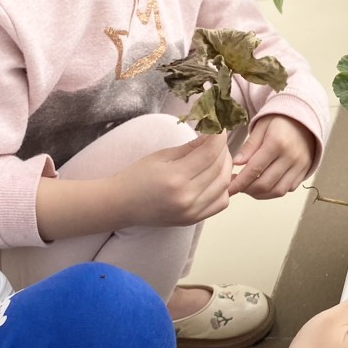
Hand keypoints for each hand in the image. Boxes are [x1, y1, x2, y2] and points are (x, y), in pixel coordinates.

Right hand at [107, 132, 232, 227]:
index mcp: (175, 177)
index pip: (209, 153)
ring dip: (226, 167)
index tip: (221, 126)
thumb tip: (212, 135)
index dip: (219, 137)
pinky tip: (215, 177)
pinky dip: (224, 187)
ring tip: (218, 156)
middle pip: (219, 168)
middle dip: (223, 149)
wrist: (121, 205)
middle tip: (218, 139)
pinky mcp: (193, 220)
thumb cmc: (137, 177)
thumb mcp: (161, 156)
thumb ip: (189, 147)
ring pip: (225, 185)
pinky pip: (221, 202)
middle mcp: (187, 197)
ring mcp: (192, 212)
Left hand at [228, 115, 315, 197]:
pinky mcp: (305, 170)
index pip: (254, 169)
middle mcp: (290, 157)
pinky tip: (266, 185)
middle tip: (238, 186)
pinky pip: (289, 189)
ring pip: (278, 191)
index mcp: (277, 143)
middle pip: (265, 184)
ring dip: (261, 194)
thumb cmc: (279, 120)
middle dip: (247, 190)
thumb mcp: (261, 127)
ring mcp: (300, 165)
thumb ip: (249, 146)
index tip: (229, 189)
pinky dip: (275, 191)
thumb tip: (236, 164)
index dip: (239, 183)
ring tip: (250, 188)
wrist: (305, 118)